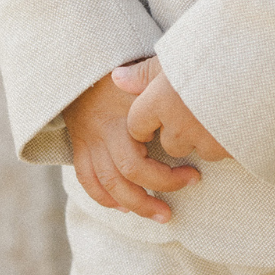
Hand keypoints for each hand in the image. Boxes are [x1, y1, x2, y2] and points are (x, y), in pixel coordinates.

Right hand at [61, 71, 199, 221]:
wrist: (82, 61)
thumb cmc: (122, 67)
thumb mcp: (145, 71)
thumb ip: (161, 84)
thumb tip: (187, 85)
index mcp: (122, 117)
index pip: (139, 163)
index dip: (169, 176)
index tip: (194, 175)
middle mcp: (103, 133)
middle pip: (125, 178)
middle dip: (154, 195)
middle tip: (181, 198)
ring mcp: (89, 141)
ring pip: (107, 185)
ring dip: (135, 205)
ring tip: (161, 214)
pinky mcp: (79, 146)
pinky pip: (87, 180)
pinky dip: (105, 198)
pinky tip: (124, 207)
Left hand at [111, 55, 230, 162]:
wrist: (268, 57)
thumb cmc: (218, 47)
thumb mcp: (179, 51)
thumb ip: (147, 71)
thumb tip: (117, 78)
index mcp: (162, 99)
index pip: (137, 125)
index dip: (146, 120)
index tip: (157, 113)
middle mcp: (181, 125)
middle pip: (168, 144)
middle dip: (179, 131)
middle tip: (197, 104)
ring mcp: (207, 140)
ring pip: (197, 150)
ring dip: (204, 137)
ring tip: (220, 107)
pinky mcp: (233, 150)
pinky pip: (223, 153)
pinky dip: (227, 141)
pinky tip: (238, 116)